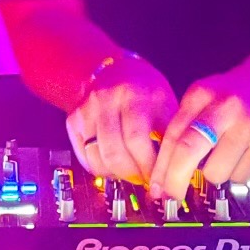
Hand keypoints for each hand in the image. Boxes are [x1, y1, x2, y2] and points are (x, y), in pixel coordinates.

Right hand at [65, 53, 177, 185]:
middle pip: (114, 152)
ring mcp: (87, 109)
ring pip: (97, 157)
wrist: (115, 70)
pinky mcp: (74, 120)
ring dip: (116, 174)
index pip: (136, 139)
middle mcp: (107, 100)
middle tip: (144, 179)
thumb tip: (175, 169)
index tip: (157, 177)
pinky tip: (114, 165)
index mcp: (135, 95)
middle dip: (131, 174)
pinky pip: (84, 156)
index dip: (146, 165)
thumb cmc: (146, 90)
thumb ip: (169, 133)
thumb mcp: (165, 103)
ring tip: (130, 172)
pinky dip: (100, 168)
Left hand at [149, 53, 249, 201]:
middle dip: (175, 180)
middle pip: (188, 152)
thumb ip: (184, 126)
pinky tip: (244, 156)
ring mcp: (248, 125)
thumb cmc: (236, 94)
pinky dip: (238, 174)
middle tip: (173, 195)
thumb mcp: (205, 98)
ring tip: (225, 156)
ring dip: (215, 174)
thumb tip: (163, 170)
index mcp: (203, 94)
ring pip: (216, 172)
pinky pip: (242, 177)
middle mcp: (224, 107)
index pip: (173, 135)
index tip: (155, 187)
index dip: (161, 167)